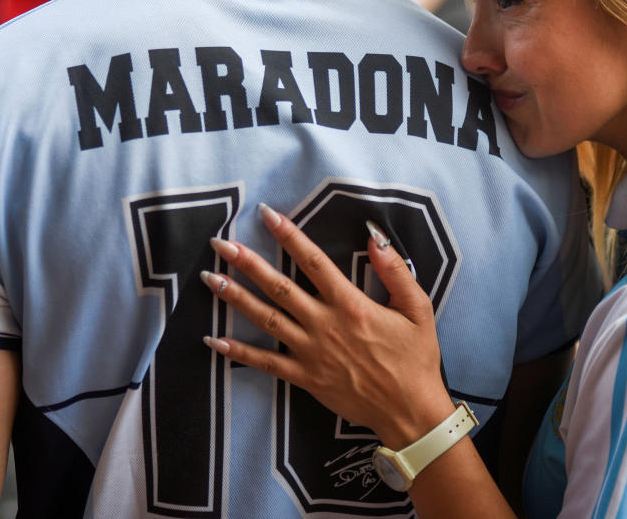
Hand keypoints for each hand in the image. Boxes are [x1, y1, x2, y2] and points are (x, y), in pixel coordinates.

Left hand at [202, 203, 455, 449]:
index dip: (289, 236)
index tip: (267, 215)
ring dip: (235, 298)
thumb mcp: (417, 309)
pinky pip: (266, 363)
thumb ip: (394, 270)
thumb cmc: (415, 359)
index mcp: (350, 305)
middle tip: (220, 244)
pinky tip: (214, 340)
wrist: (409, 411)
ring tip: (210, 279)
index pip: (313, 261)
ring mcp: (311, 352)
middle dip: (247, 263)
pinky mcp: (305, 378)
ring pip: (265, 319)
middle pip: (279, 287)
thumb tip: (373, 236)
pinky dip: (239, 351)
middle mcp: (324, 325)